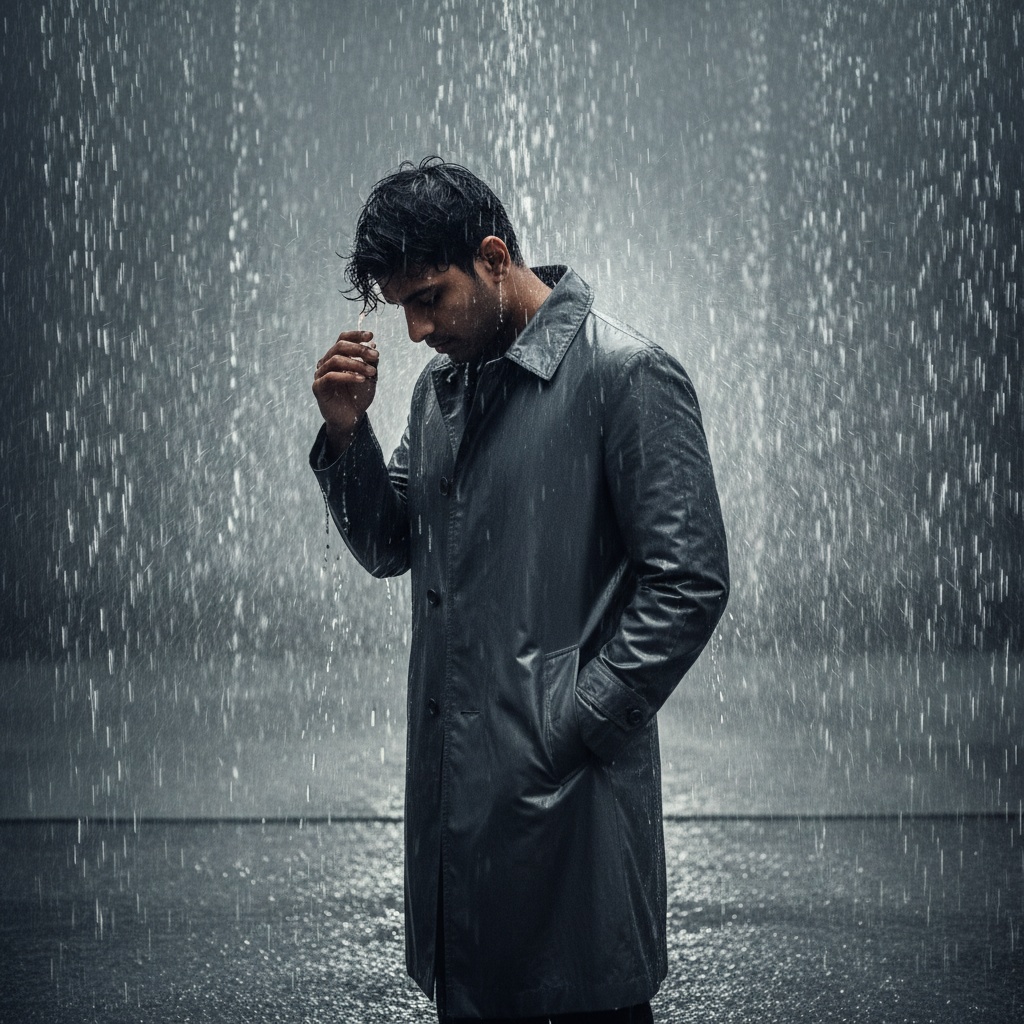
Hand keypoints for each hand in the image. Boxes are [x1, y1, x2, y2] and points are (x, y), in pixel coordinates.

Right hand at [312, 330, 379, 452]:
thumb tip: (372, 344)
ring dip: (357, 364)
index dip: (356, 335)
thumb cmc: (358, 397)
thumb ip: (370, 362)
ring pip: (336, 360)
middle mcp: (326, 363)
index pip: (342, 339)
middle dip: (359, 349)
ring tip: (372, 373)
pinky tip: (361, 379)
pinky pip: (331, 376)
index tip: (371, 335)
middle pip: (339, 346)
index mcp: (336, 357)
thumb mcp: (369, 377)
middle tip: (376, 356)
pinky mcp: (318, 387)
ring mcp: (320, 374)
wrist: (351, 419)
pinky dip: (348, 376)